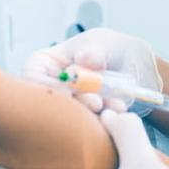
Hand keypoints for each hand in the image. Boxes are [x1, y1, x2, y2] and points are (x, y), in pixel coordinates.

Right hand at [24, 27, 160, 113]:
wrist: (135, 66)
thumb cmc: (109, 48)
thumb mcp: (102, 42)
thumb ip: (94, 50)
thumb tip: (84, 60)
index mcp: (46, 64)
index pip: (33, 76)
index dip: (47, 86)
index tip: (68, 91)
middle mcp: (52, 87)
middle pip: (50, 102)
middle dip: (74, 104)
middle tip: (96, 102)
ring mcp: (69, 106)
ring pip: (70, 118)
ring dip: (92, 114)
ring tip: (114, 104)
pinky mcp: (84, 122)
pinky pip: (89, 126)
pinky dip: (105, 119)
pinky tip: (119, 109)